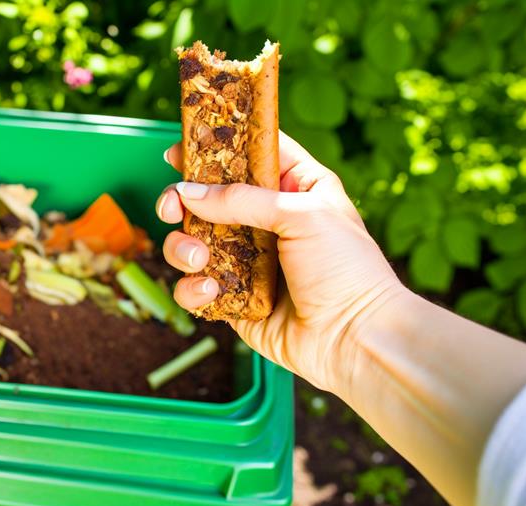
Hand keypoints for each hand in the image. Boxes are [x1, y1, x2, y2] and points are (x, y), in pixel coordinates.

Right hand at [156, 132, 406, 393]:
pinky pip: (194, 288)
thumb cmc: (346, 270)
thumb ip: (242, 199)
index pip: (249, 154)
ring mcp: (247, 262)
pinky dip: (193, 289)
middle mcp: (267, 222)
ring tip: (197, 258)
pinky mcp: (233, 300)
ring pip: (192, 243)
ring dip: (182, 248)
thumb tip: (187, 193)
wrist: (355, 339)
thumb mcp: (302, 215)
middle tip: (170, 207)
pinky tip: (212, 292)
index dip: (213, 147)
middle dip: (181, 201)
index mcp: (295, 189)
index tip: (178, 149)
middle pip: (208, 198)